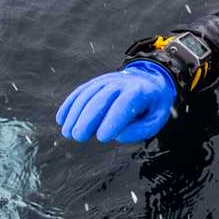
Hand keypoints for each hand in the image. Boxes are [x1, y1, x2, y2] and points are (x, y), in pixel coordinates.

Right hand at [56, 61, 175, 142]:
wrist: (149, 80)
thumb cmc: (153, 106)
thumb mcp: (157, 119)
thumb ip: (141, 130)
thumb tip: (118, 136)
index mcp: (140, 91)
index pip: (124, 104)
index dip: (113, 120)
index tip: (102, 138)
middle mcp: (121, 82)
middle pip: (101, 99)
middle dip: (88, 119)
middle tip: (78, 137)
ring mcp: (106, 80)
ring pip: (87, 95)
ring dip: (75, 114)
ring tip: (67, 133)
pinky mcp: (95, 82)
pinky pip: (80, 91)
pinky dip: (69, 105)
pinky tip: (61, 120)